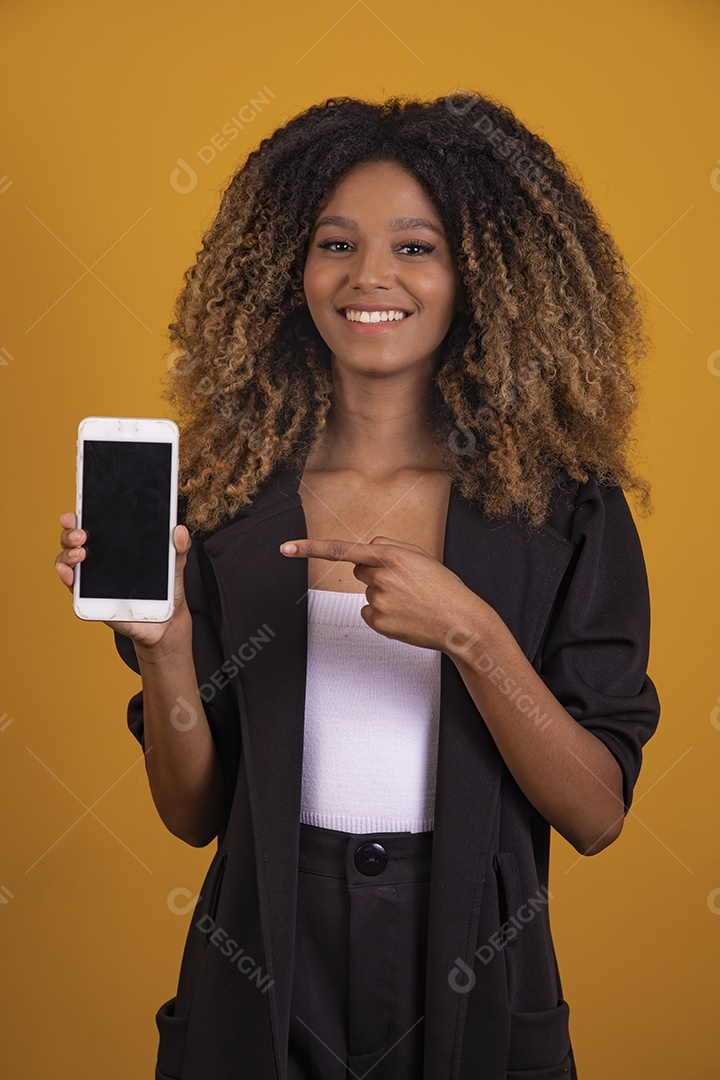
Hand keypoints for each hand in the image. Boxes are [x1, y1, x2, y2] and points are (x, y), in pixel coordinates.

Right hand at [55, 511, 191, 649]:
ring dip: (67, 554)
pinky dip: (67, 577)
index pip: (91, 523)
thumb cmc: (165, 587)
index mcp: (115, 543)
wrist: (166, 619)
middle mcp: (98, 558)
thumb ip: (178, 547)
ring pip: (67, 560)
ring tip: (80, 554)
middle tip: (82, 535)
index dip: (79, 516)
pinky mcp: (91, 598)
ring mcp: (92, 578)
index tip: (75, 513)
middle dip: (71, 533)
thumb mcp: (175, 563)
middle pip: (73, 540)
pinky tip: (69, 572)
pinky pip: (73, 587)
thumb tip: (180, 531)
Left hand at [279, 534, 490, 651]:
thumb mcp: (421, 556)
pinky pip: (368, 613)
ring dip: (383, 594)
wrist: (460, 622)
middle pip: (359, 570)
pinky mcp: (378, 622)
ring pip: (367, 592)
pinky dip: (382, 614)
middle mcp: (380, 576)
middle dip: (375, 573)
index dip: (310, 548)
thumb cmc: (443, 587)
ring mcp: (378, 601)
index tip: (286, 547)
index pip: (342, 549)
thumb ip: (391, 545)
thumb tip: (367, 545)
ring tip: (411, 601)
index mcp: (391, 555)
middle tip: (405, 584)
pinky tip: (404, 616)